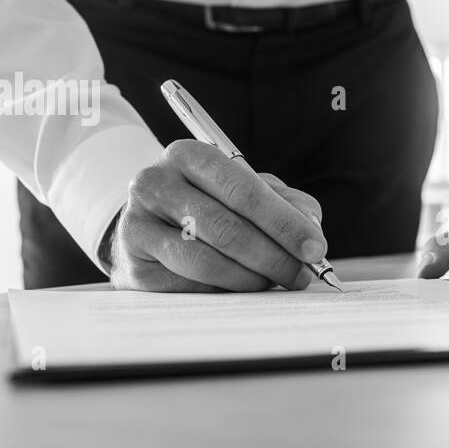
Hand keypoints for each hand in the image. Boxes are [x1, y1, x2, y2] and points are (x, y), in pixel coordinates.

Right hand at [105, 140, 326, 291]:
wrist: (149, 226)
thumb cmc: (209, 205)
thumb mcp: (246, 192)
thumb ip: (285, 203)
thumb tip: (311, 229)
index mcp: (189, 156)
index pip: (244, 190)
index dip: (284, 223)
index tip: (315, 249)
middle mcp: (155, 183)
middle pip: (226, 228)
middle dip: (274, 257)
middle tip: (300, 275)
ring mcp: (137, 224)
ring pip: (205, 261)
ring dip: (250, 279)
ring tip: (274, 283)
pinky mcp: (133, 265)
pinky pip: (188, 286)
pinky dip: (223, 292)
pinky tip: (241, 290)